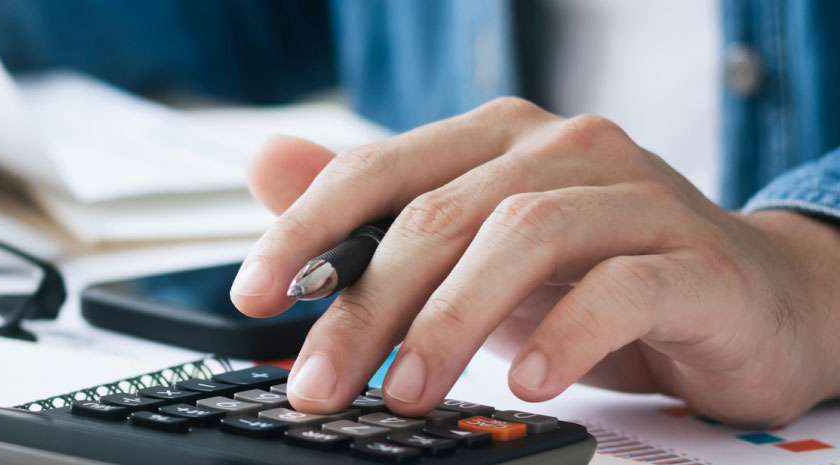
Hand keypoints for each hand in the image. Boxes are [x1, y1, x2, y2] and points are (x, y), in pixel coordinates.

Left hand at [231, 97, 839, 426]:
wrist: (752, 301)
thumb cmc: (596, 273)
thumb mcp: (470, 250)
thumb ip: (373, 211)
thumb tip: (267, 164)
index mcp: (495, 140)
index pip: (379, 169)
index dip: (305, 231)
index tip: (251, 296)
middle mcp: (563, 150)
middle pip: (438, 217)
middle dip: (365, 308)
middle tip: (321, 384)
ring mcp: (634, 197)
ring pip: (522, 237)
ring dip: (450, 322)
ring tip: (409, 391)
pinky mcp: (694, 260)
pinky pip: (620, 289)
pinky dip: (564, 337)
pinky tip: (526, 382)